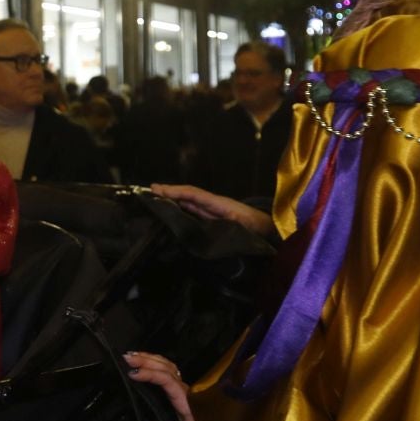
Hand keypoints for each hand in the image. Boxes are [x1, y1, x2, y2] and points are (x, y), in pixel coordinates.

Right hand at [123, 351, 213, 420]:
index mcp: (187, 403)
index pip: (167, 381)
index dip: (151, 374)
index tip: (133, 373)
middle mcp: (186, 393)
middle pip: (167, 368)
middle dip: (146, 360)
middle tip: (126, 357)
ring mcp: (185, 391)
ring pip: (169, 367)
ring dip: (151, 359)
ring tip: (132, 355)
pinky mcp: (183, 393)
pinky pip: (170, 372)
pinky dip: (157, 363)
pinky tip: (147, 362)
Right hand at [150, 183, 272, 237]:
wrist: (271, 231)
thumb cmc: (258, 230)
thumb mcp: (243, 228)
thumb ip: (226, 225)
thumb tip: (208, 225)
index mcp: (218, 204)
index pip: (193, 194)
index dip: (175, 191)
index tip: (156, 189)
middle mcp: (213, 204)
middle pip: (188, 194)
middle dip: (169, 191)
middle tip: (148, 191)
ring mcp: (213, 211)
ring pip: (189, 201)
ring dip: (172, 198)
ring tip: (154, 198)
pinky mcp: (214, 218)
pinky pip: (194, 210)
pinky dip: (180, 207)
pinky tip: (171, 210)